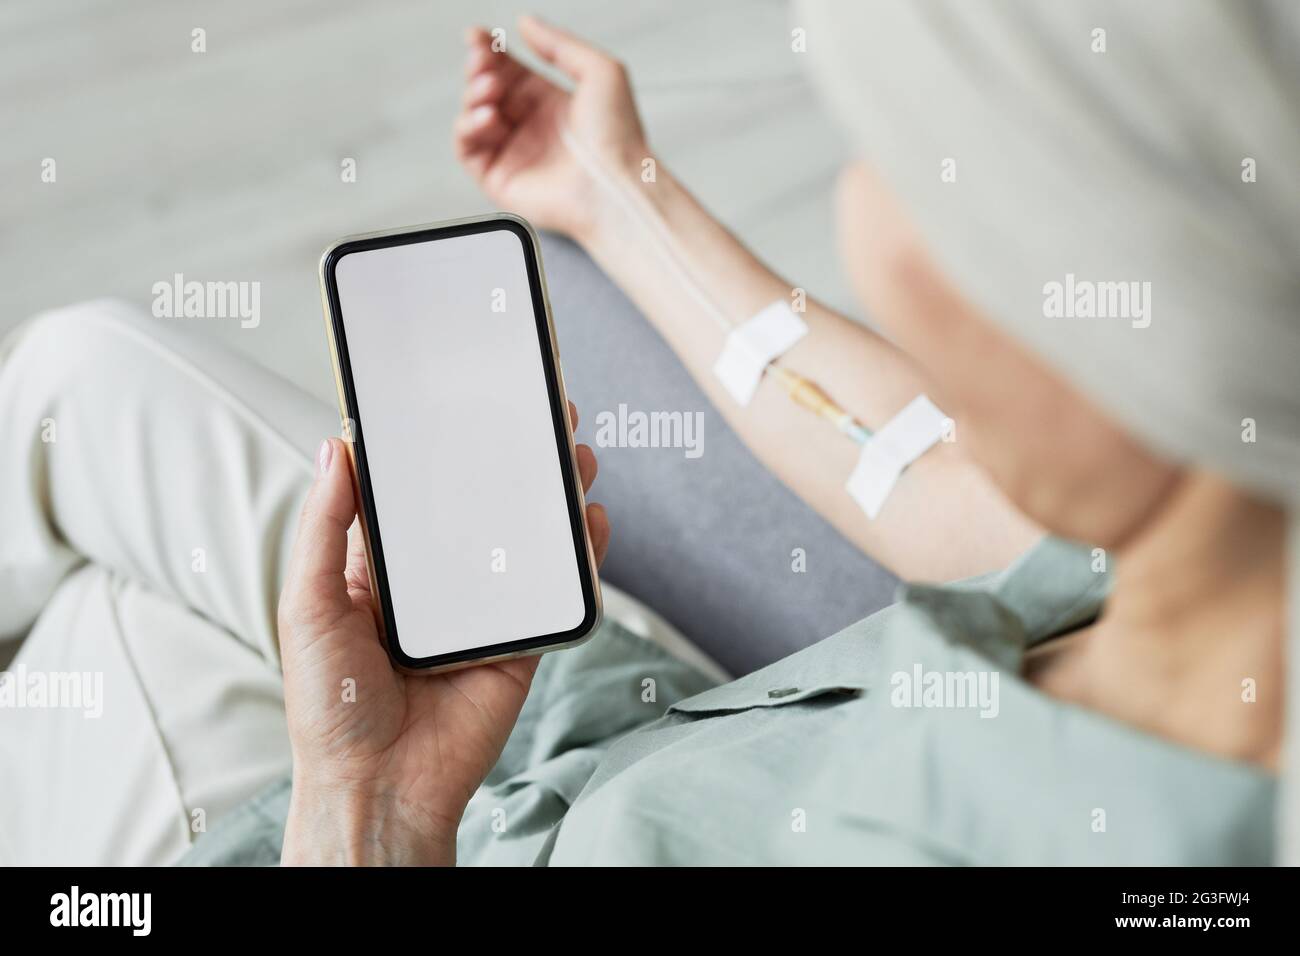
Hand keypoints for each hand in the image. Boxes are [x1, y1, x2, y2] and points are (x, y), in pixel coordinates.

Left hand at [277, 403, 608, 864]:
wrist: (378, 786)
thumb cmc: (329, 704)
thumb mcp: (310, 604)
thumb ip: (327, 528)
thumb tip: (334, 446)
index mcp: (386, 571)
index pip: (422, 496)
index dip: (445, 449)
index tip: (468, 402)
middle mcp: (439, 587)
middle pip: (485, 510)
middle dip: (515, 462)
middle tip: (541, 414)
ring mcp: (483, 613)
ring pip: (526, 544)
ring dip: (554, 498)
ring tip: (573, 454)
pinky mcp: (520, 643)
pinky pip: (553, 594)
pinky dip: (580, 558)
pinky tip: (590, 520)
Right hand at [454, 15, 647, 241]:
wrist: (616, 185)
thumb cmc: (619, 139)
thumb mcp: (600, 70)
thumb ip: (559, 43)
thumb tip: (527, 24)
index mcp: (552, 103)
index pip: (510, 70)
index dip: (491, 50)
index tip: (479, 36)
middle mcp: (532, 127)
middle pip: (488, 89)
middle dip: (479, 69)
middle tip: (482, 61)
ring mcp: (516, 153)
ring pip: (473, 115)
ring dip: (473, 95)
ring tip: (490, 89)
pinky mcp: (501, 179)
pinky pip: (468, 150)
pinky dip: (467, 128)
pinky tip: (486, 116)